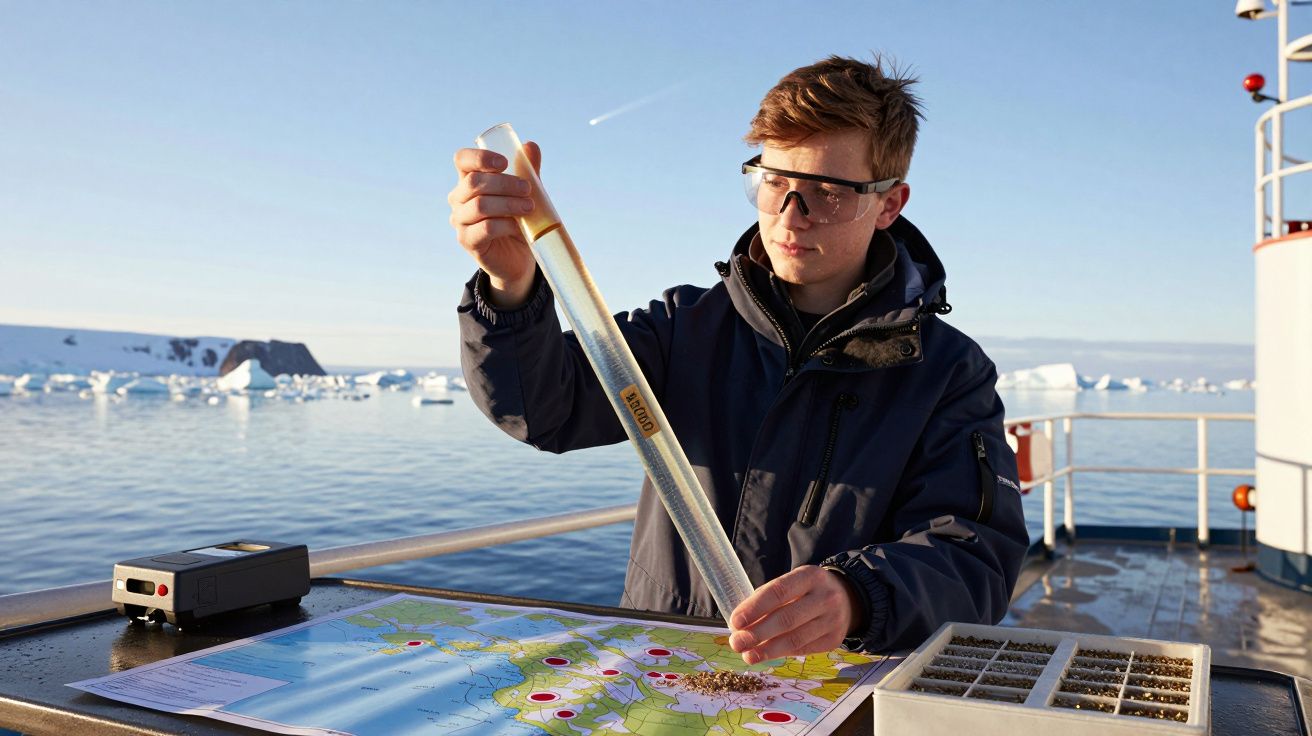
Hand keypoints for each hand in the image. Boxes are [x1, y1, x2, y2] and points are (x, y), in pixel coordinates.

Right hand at [447, 142, 541, 308]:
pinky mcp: (467, 241)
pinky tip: (519, 226)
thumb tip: (531, 145)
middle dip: (505, 183)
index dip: (480, 157)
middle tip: (528, 189)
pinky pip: (485, 228)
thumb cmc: (517, 220)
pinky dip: (506, 225)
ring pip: (480, 205)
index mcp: (468, 181)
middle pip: (474, 182)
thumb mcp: (524, 193)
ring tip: (529, 207)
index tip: (504, 163)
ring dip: (508, 204)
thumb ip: (526, 170)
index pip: (462, 160)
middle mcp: (458, 199)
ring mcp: (460, 221)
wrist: (517, 258)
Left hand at [727, 566, 860, 664]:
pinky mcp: (834, 639)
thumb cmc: (807, 591)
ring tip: (748, 656)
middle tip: (737, 643)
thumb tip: (740, 624)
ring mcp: (833, 620)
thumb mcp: (792, 583)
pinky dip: (782, 653)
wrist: (847, 598)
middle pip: (787, 619)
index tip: (736, 621)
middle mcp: (825, 597)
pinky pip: (803, 649)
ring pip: (795, 639)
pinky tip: (766, 655)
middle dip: (758, 633)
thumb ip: (768, 599)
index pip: (779, 592)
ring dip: (768, 650)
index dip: (755, 608)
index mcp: (810, 576)